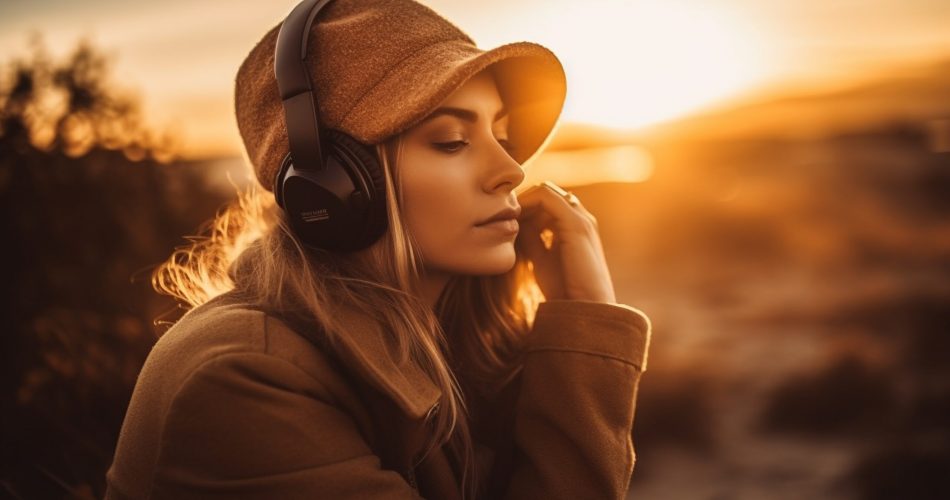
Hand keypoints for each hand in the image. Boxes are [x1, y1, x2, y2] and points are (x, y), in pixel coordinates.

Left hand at [515, 181, 616, 303]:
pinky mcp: (575, 223)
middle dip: (521, 201)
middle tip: (500, 217)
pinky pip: (546, 197)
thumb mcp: (543, 260)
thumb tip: (516, 225)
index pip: (547, 203)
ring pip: (545, 191)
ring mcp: (580, 218)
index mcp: (576, 227)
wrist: (586, 308)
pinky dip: (526, 202)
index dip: (524, 208)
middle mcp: (581, 218)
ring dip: (522, 201)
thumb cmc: (565, 289)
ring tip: (505, 219)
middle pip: (546, 193)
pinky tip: (513, 220)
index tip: (504, 222)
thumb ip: (532, 240)